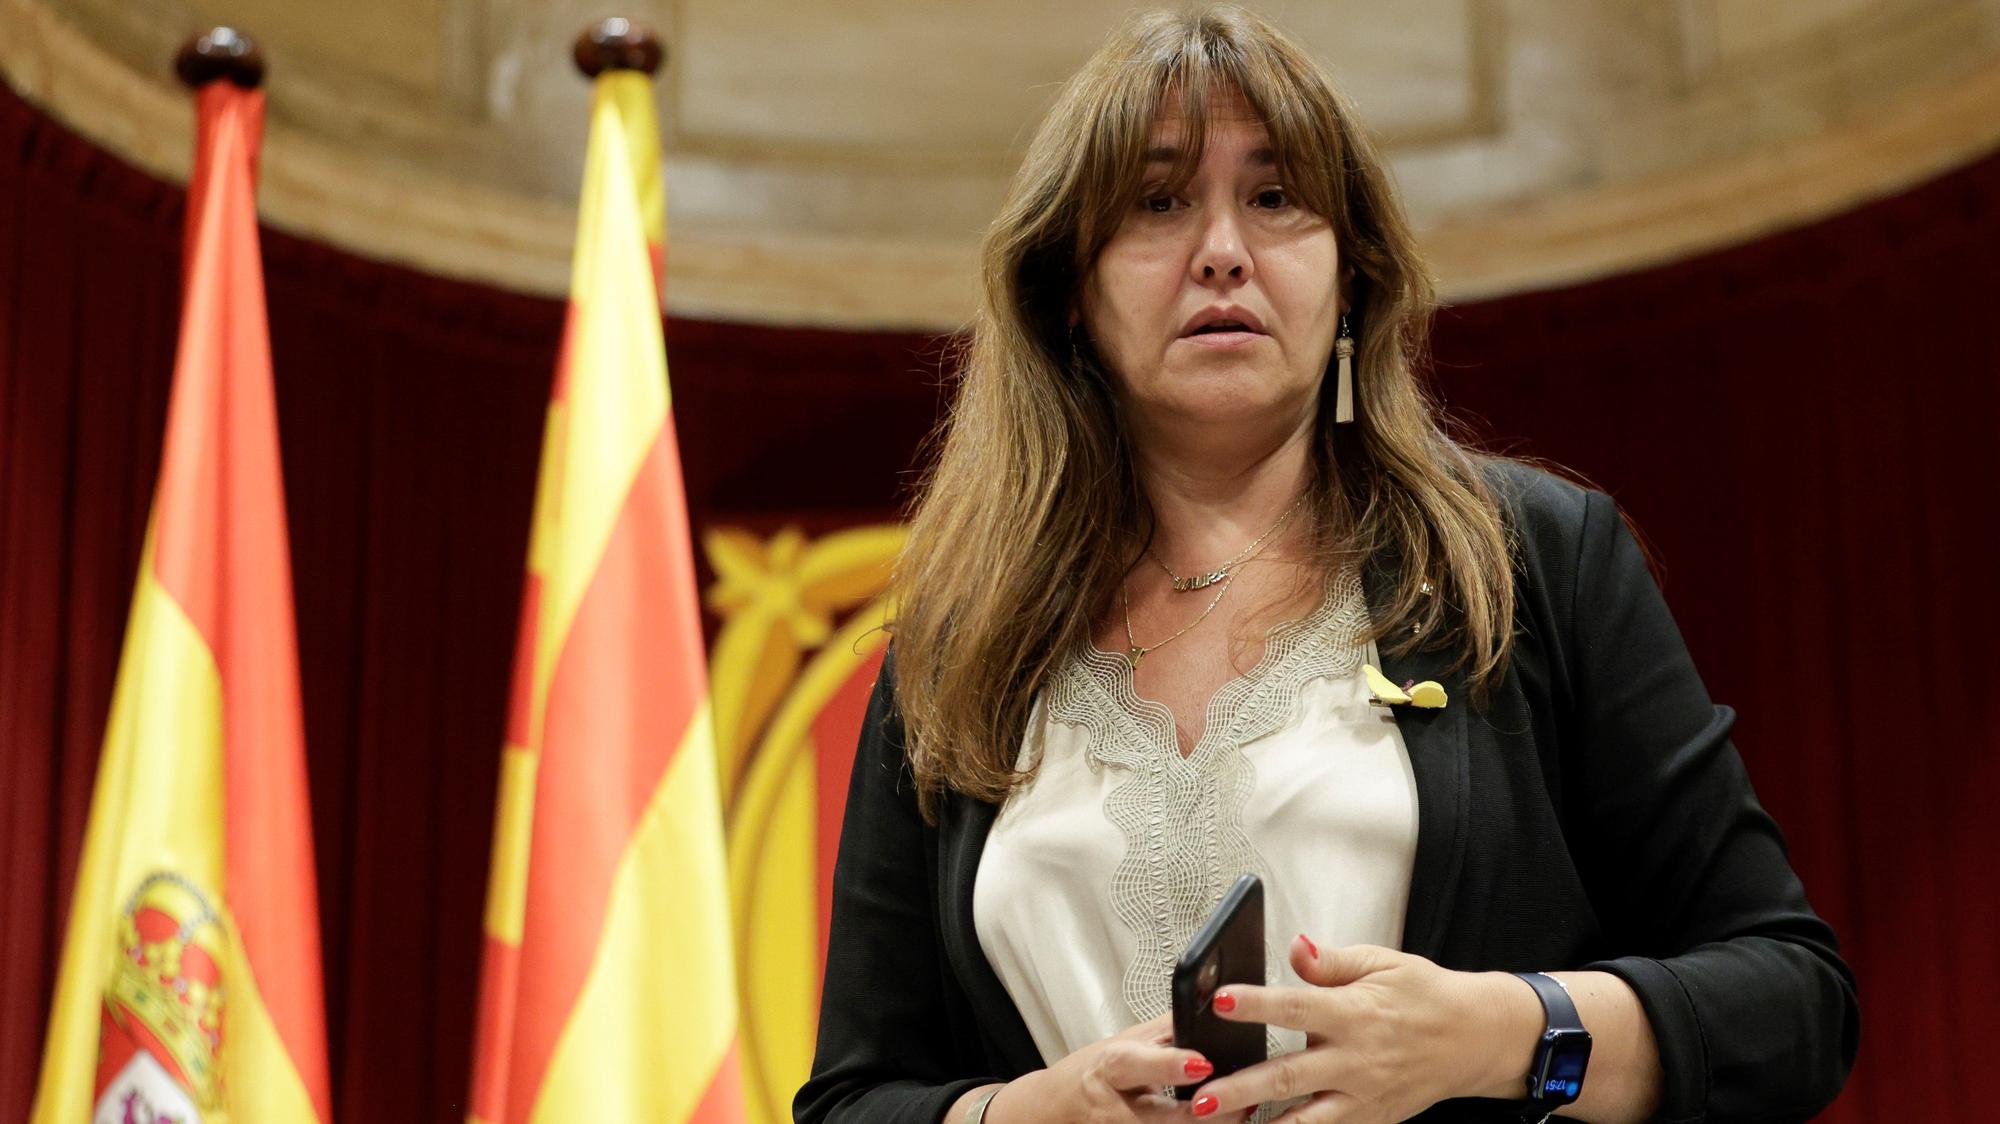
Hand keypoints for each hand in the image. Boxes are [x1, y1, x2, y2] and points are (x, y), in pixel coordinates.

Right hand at [989, 1014, 1248, 1123]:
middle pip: (1159, 1115)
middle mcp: (1113, 1109)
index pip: (1134, 1064)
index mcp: (1108, 1069)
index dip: (1168, 1064)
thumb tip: (1202, 1006)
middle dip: (1200, 1111)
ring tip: (1243, 1115)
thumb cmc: (1086, 1078)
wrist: (1050, 1115)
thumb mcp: (1120, 1045)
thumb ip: (1161, 1033)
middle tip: (1241, 1101)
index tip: (1202, 1061)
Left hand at [1187, 937, 1523, 1121]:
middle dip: (1241, 1087)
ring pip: (1304, 1118)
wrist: (1475, 1038)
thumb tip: (1296, 947)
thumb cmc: (1425, 996)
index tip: (1219, 1001)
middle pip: (1288, 1075)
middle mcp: (1355, 1059)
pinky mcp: (1369, 1118)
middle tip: (1201, 1094)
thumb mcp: (1383, 963)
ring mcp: (1362, 1095)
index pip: (1295, 1006)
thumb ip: (1333, 962)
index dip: (1256, 1005)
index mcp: (1354, 1013)